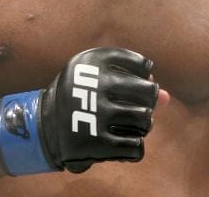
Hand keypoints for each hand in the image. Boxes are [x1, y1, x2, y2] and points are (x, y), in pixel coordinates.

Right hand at [0, 47, 166, 174]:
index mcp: (91, 60)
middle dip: (147, 102)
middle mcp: (92, 84)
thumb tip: (167, 97)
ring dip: (142, 125)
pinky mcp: (95, 143)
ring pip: (145, 121)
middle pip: (147, 92)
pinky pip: (136, 148)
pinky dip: (133, 147)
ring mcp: (93, 114)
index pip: (141, 65)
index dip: (144, 76)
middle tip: (137, 108)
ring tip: (129, 125)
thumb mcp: (98, 79)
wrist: (42, 127)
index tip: (135, 84)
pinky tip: (121, 143)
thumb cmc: (79, 97)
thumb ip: (134, 83)